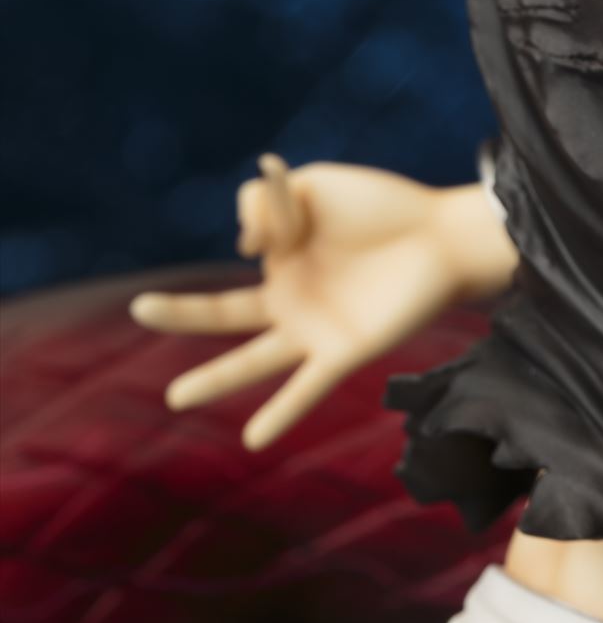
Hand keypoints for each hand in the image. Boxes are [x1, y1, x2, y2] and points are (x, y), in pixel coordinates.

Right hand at [130, 153, 468, 450]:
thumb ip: (268, 204)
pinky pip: (305, 388)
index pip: (251, 230)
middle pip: (225, 310)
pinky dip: (280, 413)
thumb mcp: (316, 186)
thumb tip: (247, 250)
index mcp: (285, 253)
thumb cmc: (384, 206)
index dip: (264, 211)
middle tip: (139, 308)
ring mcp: (314, 326)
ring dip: (215, 379)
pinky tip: (253, 439)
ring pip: (254, 358)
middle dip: (181, 312)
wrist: (444, 236)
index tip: (284, 183)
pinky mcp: (343, 352)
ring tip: (175, 397)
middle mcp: (292, 294)